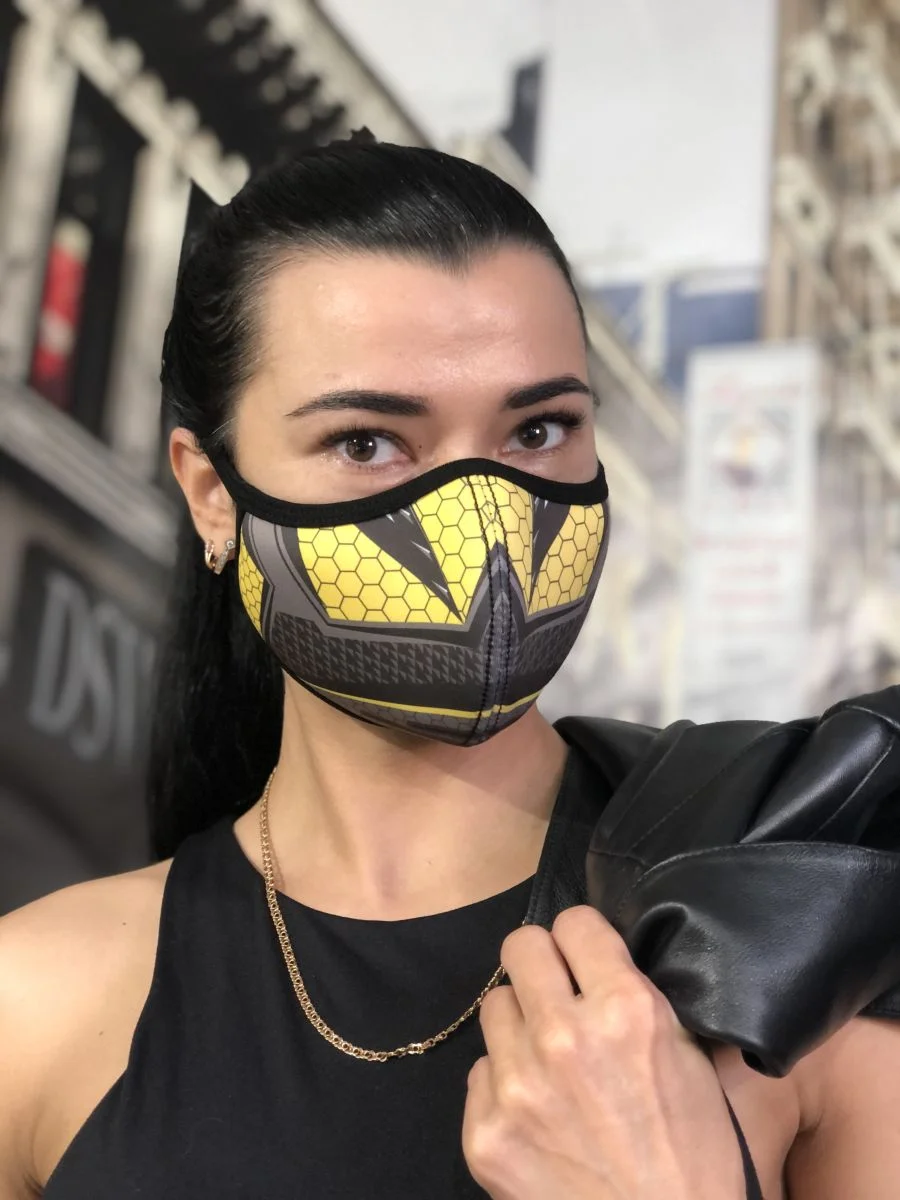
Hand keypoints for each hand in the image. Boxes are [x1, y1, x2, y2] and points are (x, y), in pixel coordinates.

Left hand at [462, 906, 745, 1199]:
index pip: (573, 921)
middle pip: (520, 946)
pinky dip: (504, 1086)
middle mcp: (563, 1035)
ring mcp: (517, 1085)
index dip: (582, 940)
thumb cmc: (692, 1159)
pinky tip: (536, 1114)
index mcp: (626, 1009)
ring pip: (494, 1007)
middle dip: (541, 965)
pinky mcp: (483, 1131)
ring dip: (520, 1026)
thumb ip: (642, 998)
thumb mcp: (690, 1061)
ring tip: (548, 1062)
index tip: (585, 958)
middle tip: (556, 993)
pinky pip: (480, 1073)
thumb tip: (605, 956)